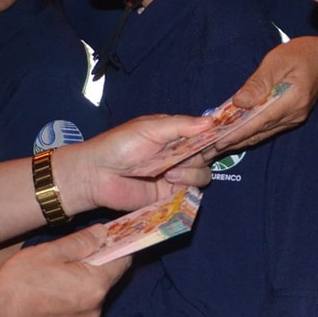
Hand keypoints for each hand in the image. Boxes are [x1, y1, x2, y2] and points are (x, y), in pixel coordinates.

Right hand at [0, 226, 128, 316]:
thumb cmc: (20, 282)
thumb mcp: (50, 251)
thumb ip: (82, 241)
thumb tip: (103, 233)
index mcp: (95, 286)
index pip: (123, 261)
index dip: (117, 246)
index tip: (108, 237)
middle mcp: (95, 309)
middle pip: (107, 279)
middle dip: (96, 263)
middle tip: (73, 251)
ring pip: (92, 295)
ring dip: (82, 282)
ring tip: (57, 272)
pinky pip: (79, 309)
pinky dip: (71, 298)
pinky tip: (51, 291)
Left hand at [53, 113, 214, 215]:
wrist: (97, 175)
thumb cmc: (119, 145)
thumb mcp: (151, 128)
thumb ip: (181, 126)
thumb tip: (211, 122)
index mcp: (174, 134)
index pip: (203, 133)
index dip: (214, 135)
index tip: (220, 136)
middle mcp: (178, 154)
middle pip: (207, 155)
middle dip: (202, 154)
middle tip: (185, 155)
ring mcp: (176, 175)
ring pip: (203, 174)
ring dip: (191, 172)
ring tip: (170, 171)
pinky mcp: (171, 195)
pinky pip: (192, 192)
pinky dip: (187, 186)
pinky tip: (171, 181)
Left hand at [224, 37, 317, 148]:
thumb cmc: (301, 55)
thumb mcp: (277, 61)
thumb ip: (258, 83)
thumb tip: (239, 102)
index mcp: (291, 101)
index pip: (259, 122)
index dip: (238, 133)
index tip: (219, 142)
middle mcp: (293, 116)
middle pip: (258, 133)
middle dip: (233, 142)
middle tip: (209, 150)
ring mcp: (293, 120)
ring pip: (262, 134)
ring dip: (239, 141)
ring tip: (216, 147)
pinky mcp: (290, 119)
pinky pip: (267, 130)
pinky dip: (250, 134)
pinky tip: (235, 137)